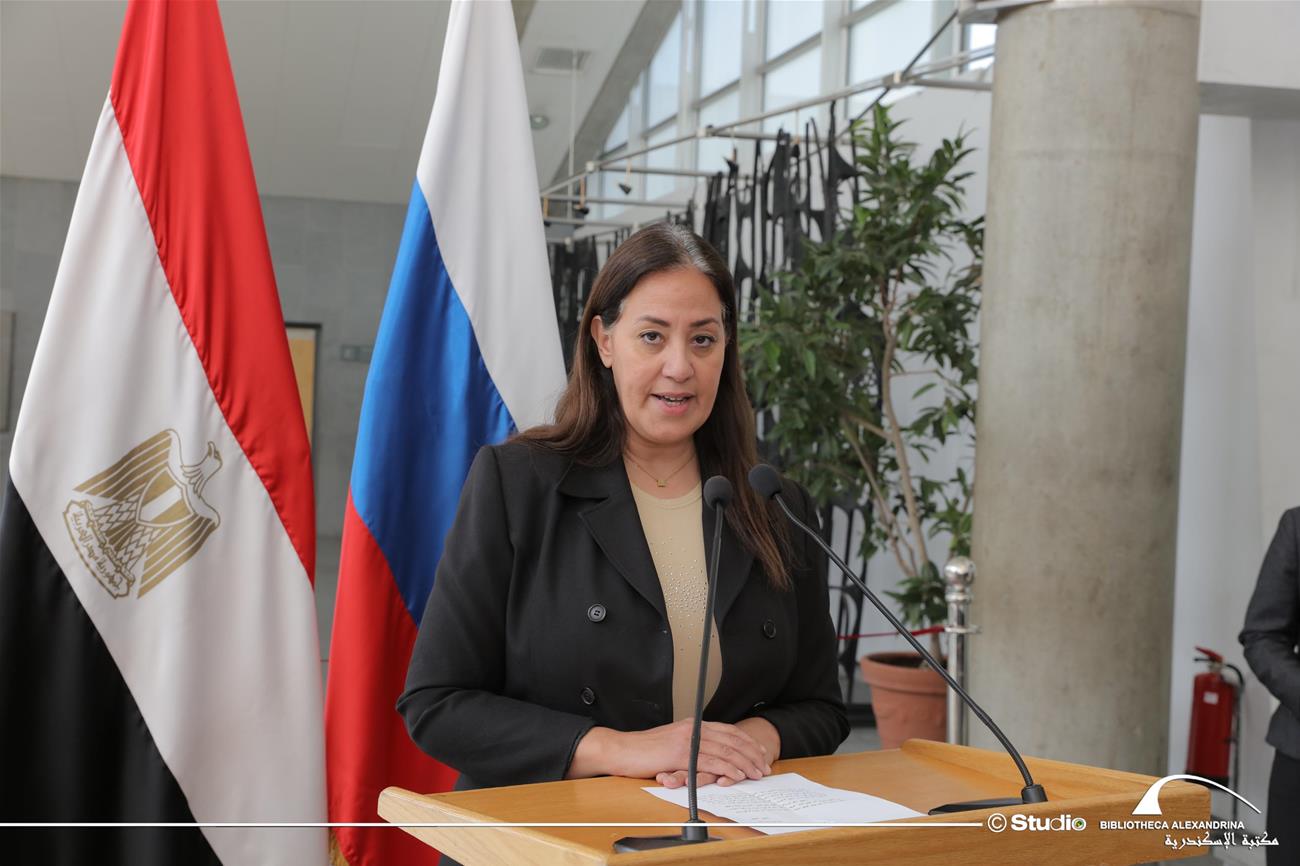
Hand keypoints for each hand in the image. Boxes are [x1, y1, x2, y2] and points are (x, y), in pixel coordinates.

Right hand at [653, 717, 782, 787]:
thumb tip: (705, 756)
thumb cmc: (643, 750)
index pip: (728, 731)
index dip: (747, 742)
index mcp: (692, 725)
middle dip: (751, 753)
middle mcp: (693, 729)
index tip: (760, 752)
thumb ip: (690, 746)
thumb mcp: (671, 743)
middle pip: (732, 740)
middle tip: (764, 766)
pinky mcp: (680, 754)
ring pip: (725, 750)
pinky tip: (737, 775)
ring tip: (756, 773)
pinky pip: (710, 761)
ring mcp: (687, 740)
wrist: (621, 749)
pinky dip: (727, 768)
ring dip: (744, 763)